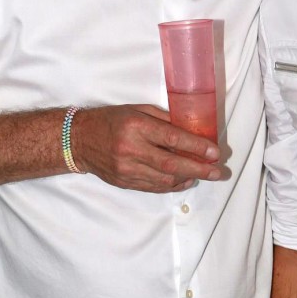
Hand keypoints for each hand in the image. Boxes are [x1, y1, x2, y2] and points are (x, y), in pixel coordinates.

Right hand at [72, 104, 224, 191]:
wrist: (78, 140)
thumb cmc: (110, 120)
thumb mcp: (136, 110)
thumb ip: (163, 120)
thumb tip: (191, 130)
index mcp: (135, 126)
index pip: (172, 138)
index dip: (196, 147)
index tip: (214, 152)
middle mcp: (131, 149)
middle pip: (172, 164)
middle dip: (199, 169)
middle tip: (218, 172)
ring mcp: (127, 169)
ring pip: (165, 180)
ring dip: (188, 178)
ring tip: (204, 174)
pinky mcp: (125, 182)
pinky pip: (154, 187)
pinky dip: (173, 185)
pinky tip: (185, 180)